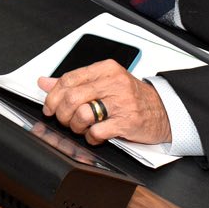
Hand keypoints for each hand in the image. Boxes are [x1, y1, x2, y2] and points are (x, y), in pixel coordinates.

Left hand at [40, 61, 170, 145]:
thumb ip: (74, 82)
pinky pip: (97, 132)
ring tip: (81, 127)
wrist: (164, 111)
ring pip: (82, 114)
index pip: (69, 79)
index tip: (50, 106)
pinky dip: (91, 137)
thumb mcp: (105, 82)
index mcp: (106, 69)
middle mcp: (113, 83)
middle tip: (64, 119)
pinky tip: (95, 135)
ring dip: (75, 126)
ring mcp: (121, 103)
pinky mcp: (126, 122)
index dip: (53, 95)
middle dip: (61, 113)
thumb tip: (44, 82)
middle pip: (72, 97)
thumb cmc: (132, 97)